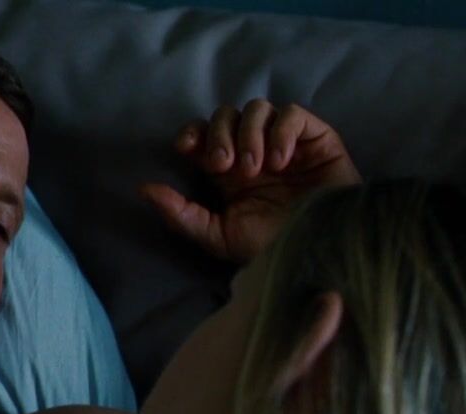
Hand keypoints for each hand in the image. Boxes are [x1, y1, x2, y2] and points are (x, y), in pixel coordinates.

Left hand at [141, 100, 360, 263]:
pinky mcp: (317, 139)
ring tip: (256, 169)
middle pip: (226, 116)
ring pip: (257, 108)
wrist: (321, 252)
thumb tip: (144, 189)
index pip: (203, 134)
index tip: (187, 148)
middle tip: (225, 166)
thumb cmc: (273, 248)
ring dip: (249, 134)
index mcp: (230, 171)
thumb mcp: (218, 237)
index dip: (193, 132)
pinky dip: (281, 130)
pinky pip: (292, 114)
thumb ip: (181, 215)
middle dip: (219, 135)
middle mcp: (255, 150)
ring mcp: (286, 142)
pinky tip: (281, 160)